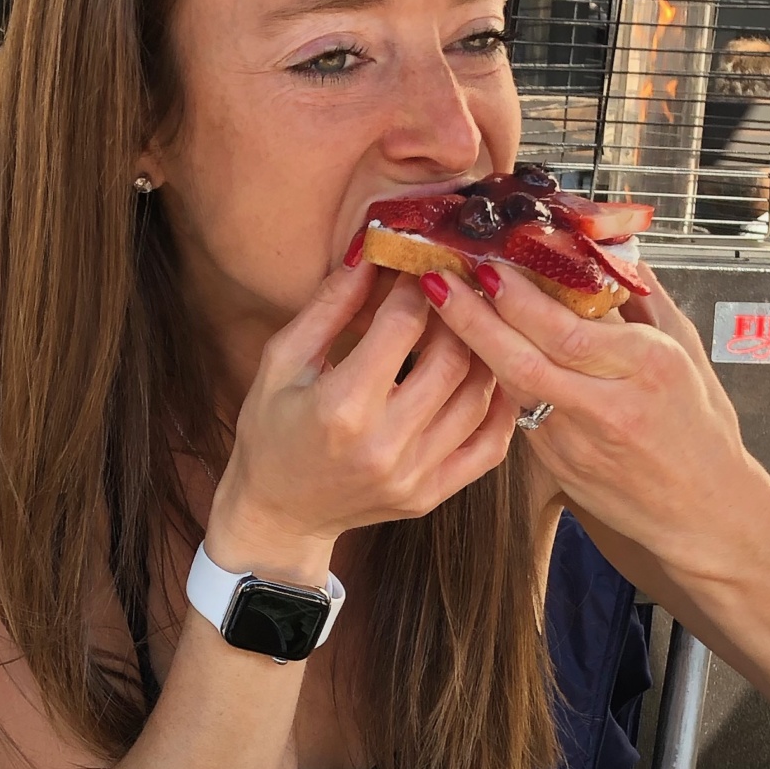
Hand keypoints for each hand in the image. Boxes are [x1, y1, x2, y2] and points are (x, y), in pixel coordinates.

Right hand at [207, 259, 517, 582]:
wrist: (277, 514)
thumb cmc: (270, 433)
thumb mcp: (282, 363)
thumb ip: (327, 308)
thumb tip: (370, 254)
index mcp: (342, 407)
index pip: (402, 326)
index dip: (414, 286)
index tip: (416, 267)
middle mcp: (384, 444)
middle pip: (451, 359)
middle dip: (455, 315)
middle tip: (450, 293)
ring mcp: (413, 475)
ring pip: (478, 398)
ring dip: (480, 354)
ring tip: (465, 330)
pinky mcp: (431, 495)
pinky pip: (489, 447)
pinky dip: (498, 408)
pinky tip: (487, 381)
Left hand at [426, 258, 761, 581]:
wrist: (702, 510)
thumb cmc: (699, 426)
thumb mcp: (686, 351)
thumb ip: (644, 299)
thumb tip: (610, 250)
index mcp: (648, 366)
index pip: (570, 330)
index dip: (521, 301)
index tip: (487, 267)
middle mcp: (611, 406)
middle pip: (527, 360)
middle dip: (475, 319)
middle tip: (439, 282)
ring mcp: (579, 443)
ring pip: (514, 390)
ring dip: (474, 348)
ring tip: (442, 310)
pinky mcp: (559, 469)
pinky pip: (521, 415)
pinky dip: (496, 381)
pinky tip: (470, 354)